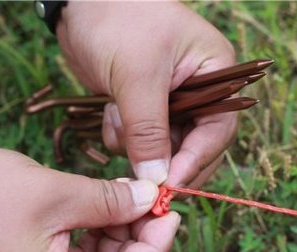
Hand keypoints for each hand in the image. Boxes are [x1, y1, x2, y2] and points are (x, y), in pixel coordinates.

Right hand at [0, 136, 179, 251]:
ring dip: (116, 238)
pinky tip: (99, 209)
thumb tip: (151, 199)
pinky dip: (91, 239)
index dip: (156, 249)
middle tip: (152, 203)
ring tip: (126, 200)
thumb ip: (110, 201)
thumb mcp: (57, 192)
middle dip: (138, 241)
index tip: (171, 212)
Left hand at [56, 2, 236, 187]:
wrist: (79, 2)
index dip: (196, 161)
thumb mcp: (136, 76)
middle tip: (142, 182)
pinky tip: (110, 113)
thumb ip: (148, 130)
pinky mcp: (145, 108)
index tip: (169, 187)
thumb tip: (156, 179)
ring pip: (164, 148)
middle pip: (195, 145)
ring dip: (138, 146)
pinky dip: (124, 137)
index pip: (217, 130)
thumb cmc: (117, 21)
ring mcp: (172, 100)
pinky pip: (141, 140)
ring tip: (116, 118)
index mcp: (216, 72)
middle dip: (166, 160)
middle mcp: (200, 90)